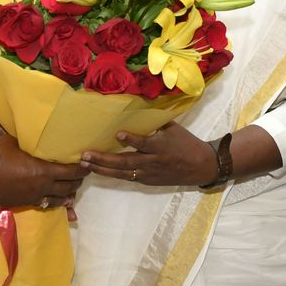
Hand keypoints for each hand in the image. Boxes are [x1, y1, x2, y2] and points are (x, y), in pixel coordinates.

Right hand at [0, 133, 84, 209]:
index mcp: (43, 170)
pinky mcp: (25, 203)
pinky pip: (46, 204)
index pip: (71, 171)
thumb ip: (29, 140)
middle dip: (78, 181)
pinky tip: (59, 201)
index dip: (82, 169)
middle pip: (69, 187)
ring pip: (59, 199)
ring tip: (73, 189)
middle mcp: (43, 186)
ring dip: (69, 194)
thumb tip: (34, 128)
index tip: (88, 164)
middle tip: (82, 175)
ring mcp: (34, 196)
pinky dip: (55, 202)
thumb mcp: (15, 142)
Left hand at [80, 123, 216, 187]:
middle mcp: (153, 162)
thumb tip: (137, 104)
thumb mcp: (174, 128)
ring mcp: (149, 174)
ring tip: (84, 164)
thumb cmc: (186, 143)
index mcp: (162, 146)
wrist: (200, 167)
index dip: (132, 139)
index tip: (118, 134)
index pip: (145, 143)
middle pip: (127, 162)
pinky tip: (96, 170)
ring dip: (102, 169)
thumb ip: (155, 121)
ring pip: (122, 173)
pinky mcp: (147, 181)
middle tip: (86, 155)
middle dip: (104, 160)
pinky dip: (111, 174)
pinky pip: (126, 178)